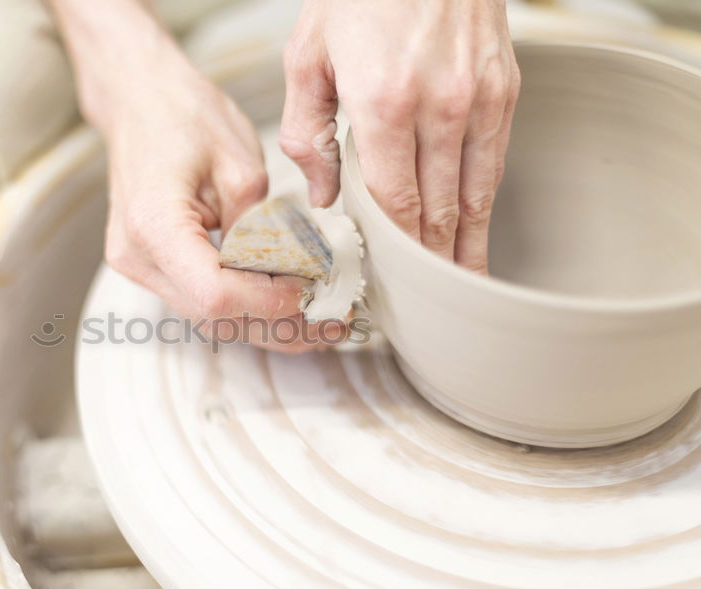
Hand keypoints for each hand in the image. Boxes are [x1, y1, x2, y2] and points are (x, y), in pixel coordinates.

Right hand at [60, 6, 336, 351]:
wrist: (137, 100)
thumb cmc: (182, 115)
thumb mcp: (241, 164)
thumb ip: (263, 227)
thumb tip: (292, 273)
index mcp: (154, 224)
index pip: (216, 293)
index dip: (270, 303)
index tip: (312, 294)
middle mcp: (137, 255)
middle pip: (213, 316)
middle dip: (276, 324)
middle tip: (330, 322)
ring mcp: (138, 265)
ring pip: (207, 318)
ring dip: (263, 323)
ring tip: (316, 320)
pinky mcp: (150, 266)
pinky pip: (199, 300)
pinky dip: (243, 306)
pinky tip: (281, 302)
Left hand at [280, 0, 519, 272]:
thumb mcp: (307, 57)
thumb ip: (306, 134)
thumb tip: (323, 196)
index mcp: (384, 103)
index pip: (394, 203)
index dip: (393, 252)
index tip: (388, 285)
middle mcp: (441, 107)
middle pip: (438, 210)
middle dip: (430, 264)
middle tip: (425, 308)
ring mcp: (481, 99)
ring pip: (475, 196)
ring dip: (466, 246)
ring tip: (459, 288)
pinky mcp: (504, 89)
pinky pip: (495, 163)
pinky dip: (483, 204)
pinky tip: (474, 230)